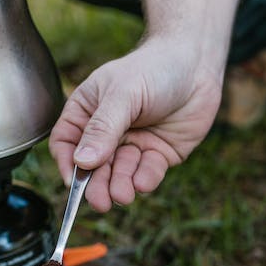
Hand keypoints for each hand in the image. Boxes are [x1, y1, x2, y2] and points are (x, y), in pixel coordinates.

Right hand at [49, 37, 223, 211]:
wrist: (197, 64)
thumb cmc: (154, 67)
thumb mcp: (123, 94)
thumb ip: (103, 128)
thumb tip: (82, 162)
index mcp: (88, 111)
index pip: (67, 142)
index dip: (67, 163)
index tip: (73, 182)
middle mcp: (108, 131)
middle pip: (94, 166)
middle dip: (97, 184)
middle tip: (100, 202)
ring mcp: (134, 143)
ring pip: (120, 173)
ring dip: (120, 185)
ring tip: (123, 195)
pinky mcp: (158, 154)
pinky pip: (147, 173)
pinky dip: (144, 180)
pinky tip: (143, 183)